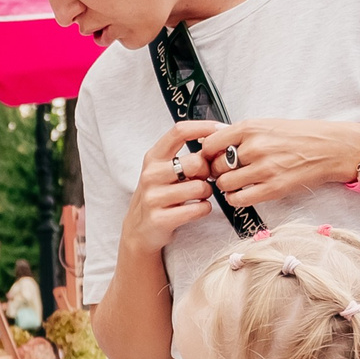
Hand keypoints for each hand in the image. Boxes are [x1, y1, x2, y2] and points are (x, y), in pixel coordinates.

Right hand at [121, 119, 227, 258]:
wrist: (139, 230)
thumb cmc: (159, 195)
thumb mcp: (165, 171)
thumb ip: (187, 157)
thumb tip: (218, 144)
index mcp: (153, 158)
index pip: (179, 131)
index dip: (204, 128)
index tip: (220, 131)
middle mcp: (151, 175)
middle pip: (196, 162)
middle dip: (208, 171)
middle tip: (205, 178)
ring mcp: (153, 197)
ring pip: (200, 187)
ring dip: (207, 192)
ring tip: (198, 196)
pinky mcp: (160, 218)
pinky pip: (199, 209)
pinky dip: (204, 209)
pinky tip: (196, 208)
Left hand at [198, 118, 359, 206]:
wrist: (330, 147)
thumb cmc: (298, 135)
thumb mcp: (267, 124)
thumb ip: (240, 133)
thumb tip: (208, 140)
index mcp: (251, 128)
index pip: (210, 144)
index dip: (207, 154)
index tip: (211, 158)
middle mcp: (255, 147)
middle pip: (215, 166)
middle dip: (216, 171)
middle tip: (224, 172)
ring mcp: (264, 168)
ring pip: (224, 184)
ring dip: (226, 186)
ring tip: (235, 182)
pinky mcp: (273, 188)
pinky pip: (239, 199)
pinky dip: (235, 198)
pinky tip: (242, 193)